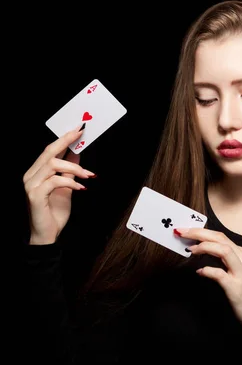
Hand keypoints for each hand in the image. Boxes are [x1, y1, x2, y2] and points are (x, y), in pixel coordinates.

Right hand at [23, 125, 95, 244]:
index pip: (49, 150)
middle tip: (82, 136)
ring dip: (74, 168)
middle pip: (49, 152)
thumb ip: (69, 171)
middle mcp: (30, 176)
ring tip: (89, 175)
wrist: (47, 235)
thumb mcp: (66, 188)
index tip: (78, 130)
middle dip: (67, 142)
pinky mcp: (35, 195)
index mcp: (36, 172)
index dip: (64, 138)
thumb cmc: (54, 213)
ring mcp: (31, 185)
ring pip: (53, 165)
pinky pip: (54, 182)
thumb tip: (77, 154)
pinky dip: (70, 182)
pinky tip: (81, 188)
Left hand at [175, 227, 241, 329]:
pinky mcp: (236, 287)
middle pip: (221, 238)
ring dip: (204, 247)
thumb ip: (226, 260)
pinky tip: (200, 272)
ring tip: (190, 250)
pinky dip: (207, 270)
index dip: (202, 232)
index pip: (222, 236)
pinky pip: (219, 274)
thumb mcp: (239, 271)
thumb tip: (204, 250)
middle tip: (182, 232)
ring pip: (224, 250)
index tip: (187, 231)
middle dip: (199, 233)